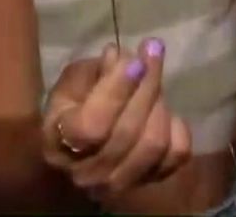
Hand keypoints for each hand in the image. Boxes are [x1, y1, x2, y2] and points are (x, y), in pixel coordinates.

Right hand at [40, 38, 191, 199]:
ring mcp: (119, 185)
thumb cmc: (73, 106)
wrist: (82, 146)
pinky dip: (177, 129)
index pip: (92, 125)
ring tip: (154, 81)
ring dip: (159, 105)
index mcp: (58, 142)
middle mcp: (86, 173)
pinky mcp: (150, 182)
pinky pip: (176, 155)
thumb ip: (96, 70)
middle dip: (146, 86)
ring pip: (153, 144)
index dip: (116, 91)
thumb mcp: (73, 81)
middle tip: (153, 51)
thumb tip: (121, 57)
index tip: (134, 60)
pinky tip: (166, 112)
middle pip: (128, 132)